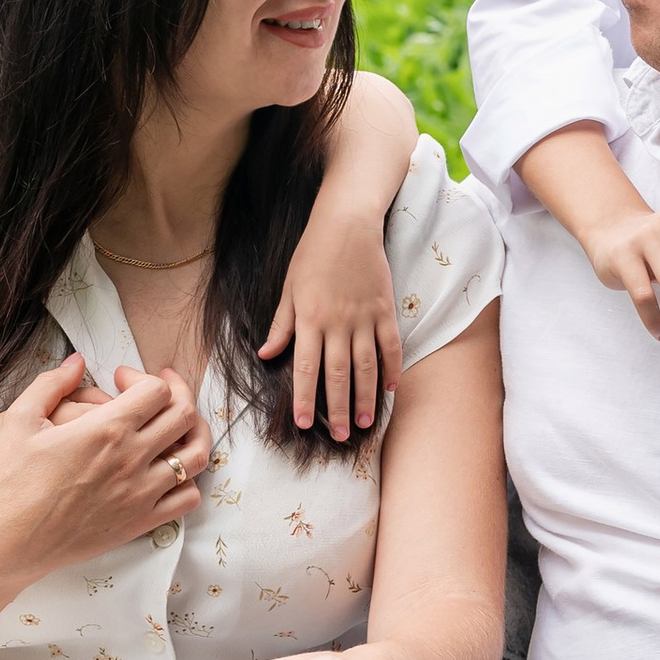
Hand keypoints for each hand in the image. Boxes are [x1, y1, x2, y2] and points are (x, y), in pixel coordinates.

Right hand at [0, 355, 211, 575]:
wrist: (12, 540)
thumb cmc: (12, 480)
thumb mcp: (20, 420)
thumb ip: (50, 383)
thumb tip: (77, 361)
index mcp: (106, 430)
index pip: (157, 391)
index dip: (145, 377)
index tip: (123, 380)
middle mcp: (132, 459)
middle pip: (183, 416)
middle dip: (177, 393)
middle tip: (160, 391)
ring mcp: (142, 493)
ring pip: (195, 455)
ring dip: (192, 432)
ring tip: (177, 426)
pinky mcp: (142, 522)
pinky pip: (187, 497)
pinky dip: (188, 479)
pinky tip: (169, 469)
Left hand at [262, 206, 403, 443]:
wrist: (347, 223)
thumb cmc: (313, 254)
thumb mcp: (289, 288)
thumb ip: (282, 324)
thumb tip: (266, 353)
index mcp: (309, 319)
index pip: (305, 368)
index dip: (304, 398)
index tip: (304, 423)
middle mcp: (337, 323)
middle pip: (338, 374)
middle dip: (338, 408)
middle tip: (339, 436)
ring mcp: (364, 317)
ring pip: (366, 366)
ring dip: (365, 397)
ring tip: (363, 423)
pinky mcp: (385, 308)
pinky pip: (391, 345)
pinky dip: (393, 368)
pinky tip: (391, 389)